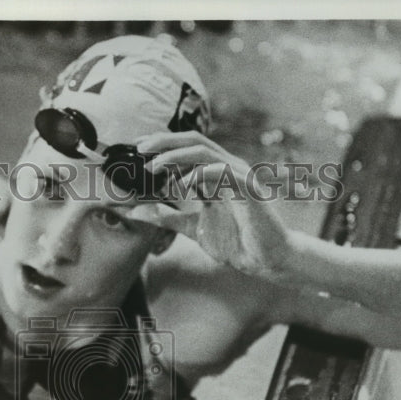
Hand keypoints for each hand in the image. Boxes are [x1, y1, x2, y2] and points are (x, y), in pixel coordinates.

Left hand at [131, 132, 292, 278]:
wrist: (265, 258)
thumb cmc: (236, 241)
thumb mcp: (192, 227)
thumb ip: (167, 217)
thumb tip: (135, 212)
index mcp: (216, 172)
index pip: (187, 147)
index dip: (162, 144)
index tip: (137, 150)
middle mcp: (228, 168)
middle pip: (194, 140)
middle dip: (164, 142)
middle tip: (140, 149)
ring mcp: (239, 175)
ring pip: (205, 152)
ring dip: (176, 156)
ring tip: (154, 167)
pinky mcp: (248, 188)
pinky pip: (221, 172)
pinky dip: (198, 175)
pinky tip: (180, 186)